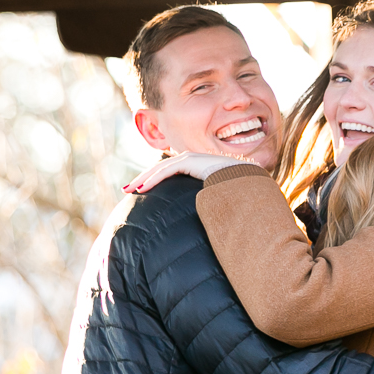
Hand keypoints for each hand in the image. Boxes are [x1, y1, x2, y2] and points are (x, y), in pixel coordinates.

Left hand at [124, 152, 252, 193]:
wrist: (246, 179)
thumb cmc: (233, 188)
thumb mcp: (214, 193)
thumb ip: (204, 198)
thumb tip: (201, 215)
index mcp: (194, 165)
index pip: (167, 170)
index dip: (152, 178)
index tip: (140, 189)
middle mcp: (189, 159)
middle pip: (159, 168)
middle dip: (141, 178)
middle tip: (127, 189)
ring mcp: (189, 158)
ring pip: (159, 169)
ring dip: (143, 179)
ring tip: (130, 190)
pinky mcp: (189, 161)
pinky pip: (166, 170)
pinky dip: (153, 179)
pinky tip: (143, 188)